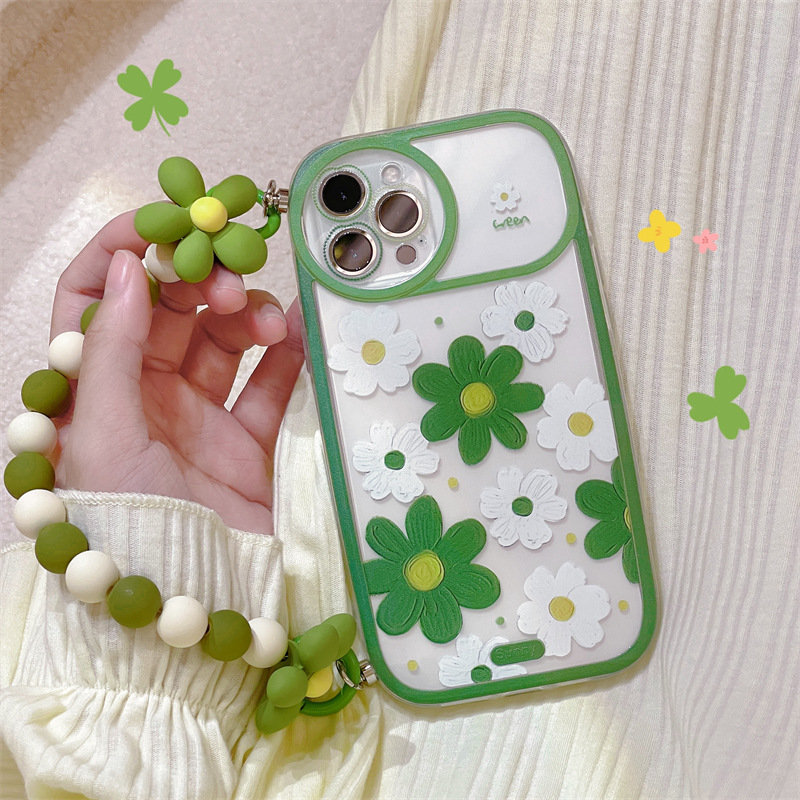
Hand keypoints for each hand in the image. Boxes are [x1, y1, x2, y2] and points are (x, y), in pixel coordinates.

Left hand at [50, 211, 304, 534]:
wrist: (191, 602)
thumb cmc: (125, 527)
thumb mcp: (99, 435)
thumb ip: (112, 349)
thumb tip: (131, 266)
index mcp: (91, 392)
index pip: (95, 300)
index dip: (121, 252)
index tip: (163, 226)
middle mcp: (142, 397)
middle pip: (168, 310)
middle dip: (198, 282)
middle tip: (229, 283)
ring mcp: (199, 417)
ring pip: (224, 338)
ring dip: (247, 316)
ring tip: (267, 322)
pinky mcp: (249, 440)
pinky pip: (271, 381)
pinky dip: (289, 350)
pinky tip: (300, 329)